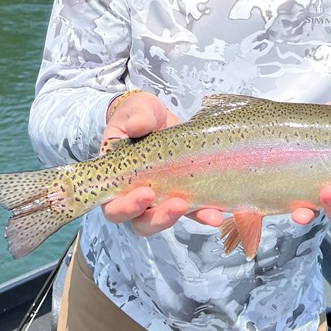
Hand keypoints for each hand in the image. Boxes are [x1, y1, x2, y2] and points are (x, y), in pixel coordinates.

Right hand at [101, 91, 223, 234]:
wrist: (159, 116)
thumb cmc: (139, 115)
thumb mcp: (136, 109)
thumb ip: (137, 116)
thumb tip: (138, 126)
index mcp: (115, 178)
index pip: (113, 204)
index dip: (127, 206)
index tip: (146, 193)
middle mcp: (134, 194)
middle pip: (140, 220)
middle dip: (158, 218)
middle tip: (177, 205)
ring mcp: (160, 196)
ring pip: (165, 220)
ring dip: (182, 219)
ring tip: (204, 213)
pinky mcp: (183, 193)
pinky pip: (192, 211)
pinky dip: (204, 214)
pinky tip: (217, 214)